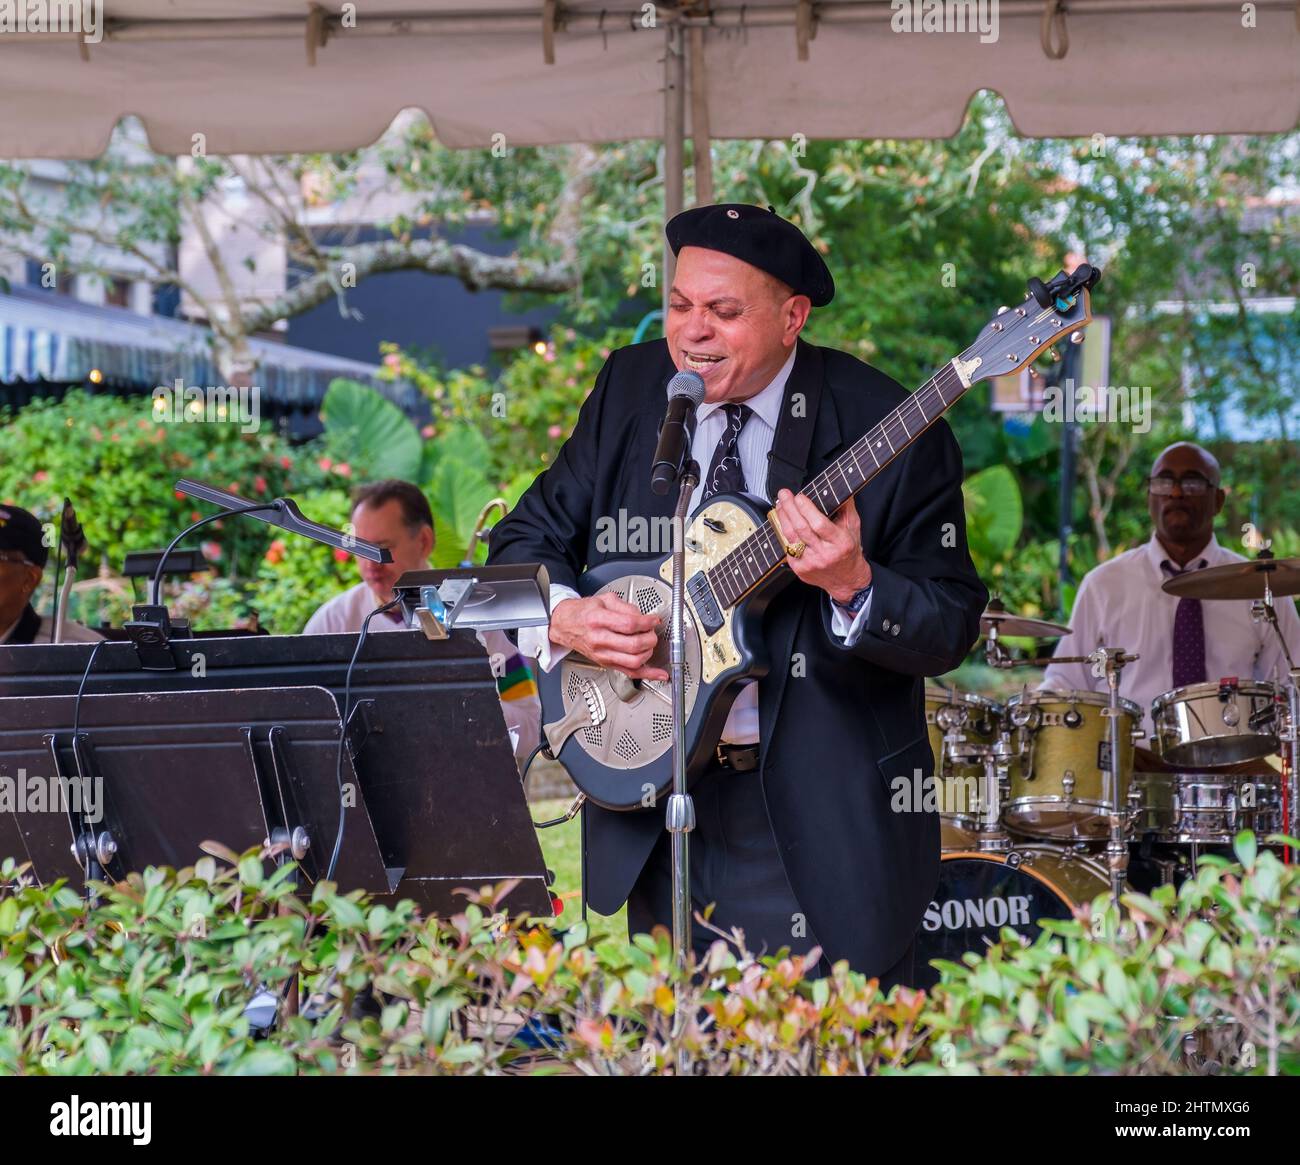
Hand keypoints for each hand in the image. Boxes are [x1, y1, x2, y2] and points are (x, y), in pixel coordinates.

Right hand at [549, 593, 668, 680]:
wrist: (564, 625)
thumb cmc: (583, 612)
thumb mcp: (604, 600)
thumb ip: (626, 606)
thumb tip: (644, 616)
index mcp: (598, 620)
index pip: (628, 624)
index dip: (646, 622)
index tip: (654, 620)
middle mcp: (599, 640)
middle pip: (633, 645)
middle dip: (650, 638)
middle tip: (652, 631)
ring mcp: (603, 655)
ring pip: (634, 661)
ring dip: (648, 652)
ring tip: (649, 643)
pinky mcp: (607, 664)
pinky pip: (630, 673)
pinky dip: (647, 674)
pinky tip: (658, 674)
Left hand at [772, 488, 872, 604]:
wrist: (847, 580)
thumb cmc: (849, 551)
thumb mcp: (853, 527)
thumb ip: (846, 507)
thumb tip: (837, 487)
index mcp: (840, 543)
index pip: (819, 524)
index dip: (806, 509)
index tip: (800, 497)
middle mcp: (824, 554)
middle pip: (801, 529)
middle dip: (789, 508)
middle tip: (784, 494)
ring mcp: (810, 563)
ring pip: (791, 538)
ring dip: (782, 518)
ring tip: (780, 504)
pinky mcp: (800, 569)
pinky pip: (787, 547)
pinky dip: (783, 533)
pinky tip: (782, 521)